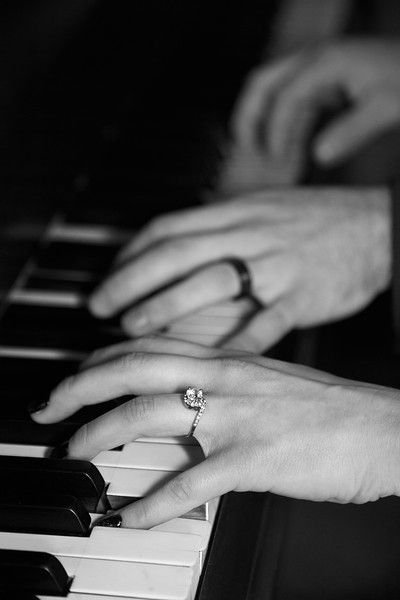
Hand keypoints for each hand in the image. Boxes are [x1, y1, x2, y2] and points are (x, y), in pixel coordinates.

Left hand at [31, 336, 399, 527]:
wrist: (379, 426)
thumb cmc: (326, 406)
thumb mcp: (265, 378)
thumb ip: (221, 379)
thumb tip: (183, 390)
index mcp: (227, 359)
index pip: (149, 347)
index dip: (102, 357)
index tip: (76, 374)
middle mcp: (224, 379)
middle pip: (134, 371)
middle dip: (81, 386)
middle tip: (50, 406)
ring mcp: (237, 417)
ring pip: (149, 417)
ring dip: (102, 435)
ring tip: (75, 451)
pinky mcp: (254, 458)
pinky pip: (191, 482)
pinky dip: (155, 502)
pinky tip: (133, 516)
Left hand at [88, 187, 389, 351]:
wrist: (377, 225)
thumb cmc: (317, 220)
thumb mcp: (263, 209)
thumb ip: (220, 227)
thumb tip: (176, 246)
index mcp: (236, 214)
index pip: (168, 228)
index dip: (130, 253)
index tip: (108, 277)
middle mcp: (249, 235)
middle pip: (176, 253)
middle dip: (132, 280)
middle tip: (100, 306)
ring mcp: (276, 265)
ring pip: (211, 281)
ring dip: (167, 304)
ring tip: (133, 327)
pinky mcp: (303, 297)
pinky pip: (264, 322)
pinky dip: (233, 342)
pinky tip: (203, 364)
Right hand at [232, 38, 399, 165]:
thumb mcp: (386, 107)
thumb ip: (352, 131)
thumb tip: (320, 155)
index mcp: (326, 62)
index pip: (284, 98)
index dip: (276, 131)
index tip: (275, 159)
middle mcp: (315, 61)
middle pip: (262, 83)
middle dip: (247, 116)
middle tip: (244, 148)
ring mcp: (317, 69)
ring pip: (272, 90)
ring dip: (262, 120)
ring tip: (257, 152)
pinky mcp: (324, 81)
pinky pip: (292, 101)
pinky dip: (284, 124)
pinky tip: (286, 148)